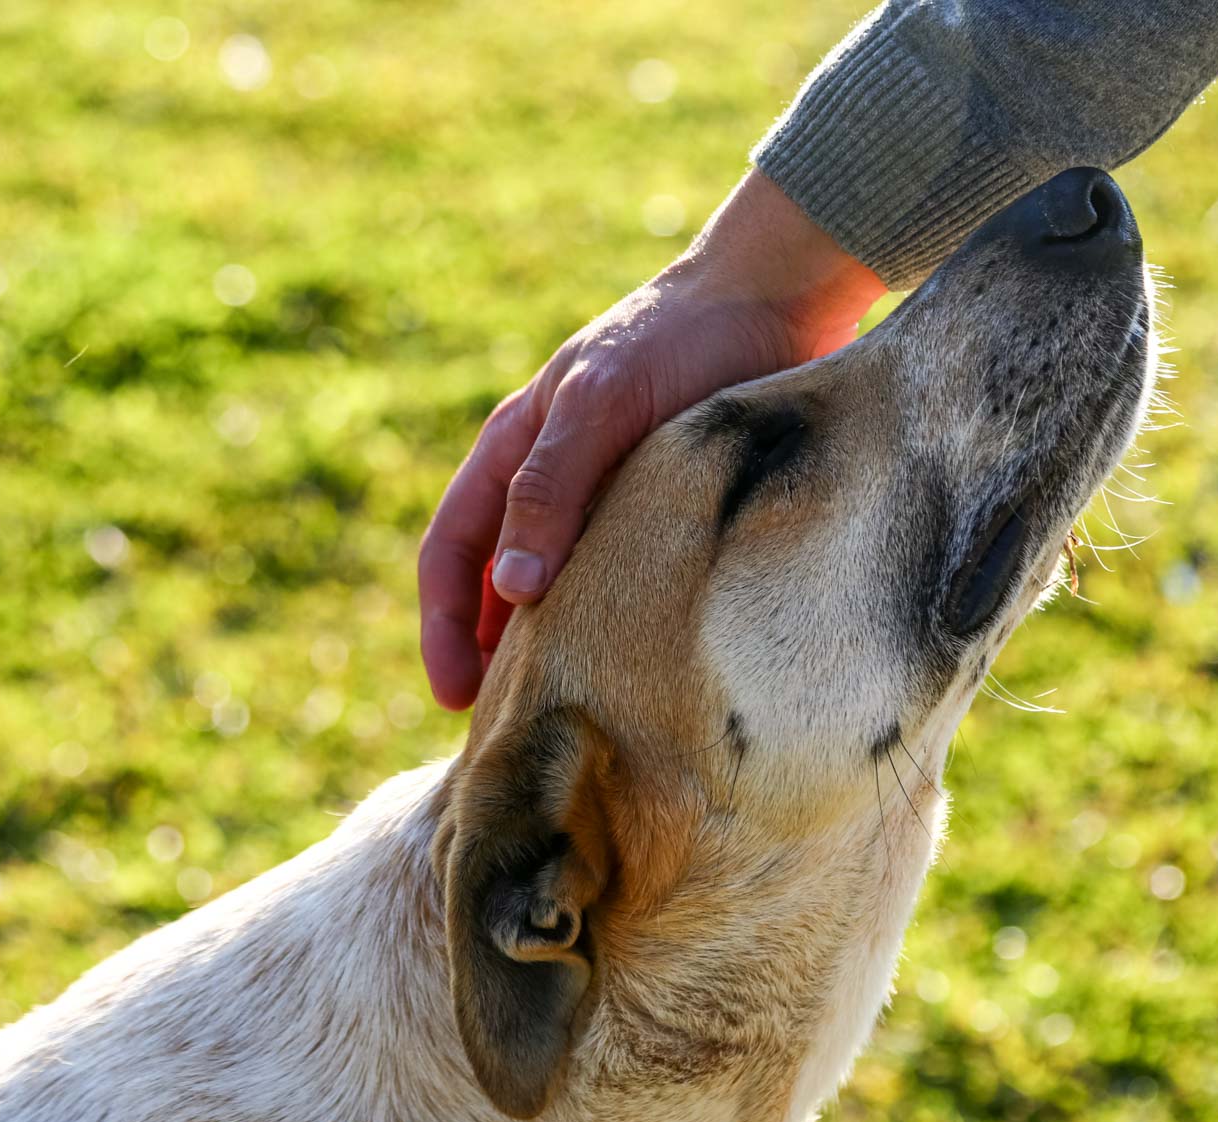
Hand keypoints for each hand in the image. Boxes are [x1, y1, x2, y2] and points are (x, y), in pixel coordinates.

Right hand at [418, 171, 885, 708]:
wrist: (775, 296)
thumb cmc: (677, 340)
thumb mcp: (600, 405)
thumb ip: (553, 490)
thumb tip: (512, 591)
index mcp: (512, 451)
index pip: (450, 555)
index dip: (443, 629)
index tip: (456, 699)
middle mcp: (550, 480)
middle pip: (497, 585)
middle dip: (491, 656)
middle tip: (513, 729)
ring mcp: (606, 496)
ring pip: (561, 589)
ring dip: (556, 646)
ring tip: (572, 709)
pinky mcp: (665, 508)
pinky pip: (624, 580)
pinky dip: (617, 626)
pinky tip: (643, 667)